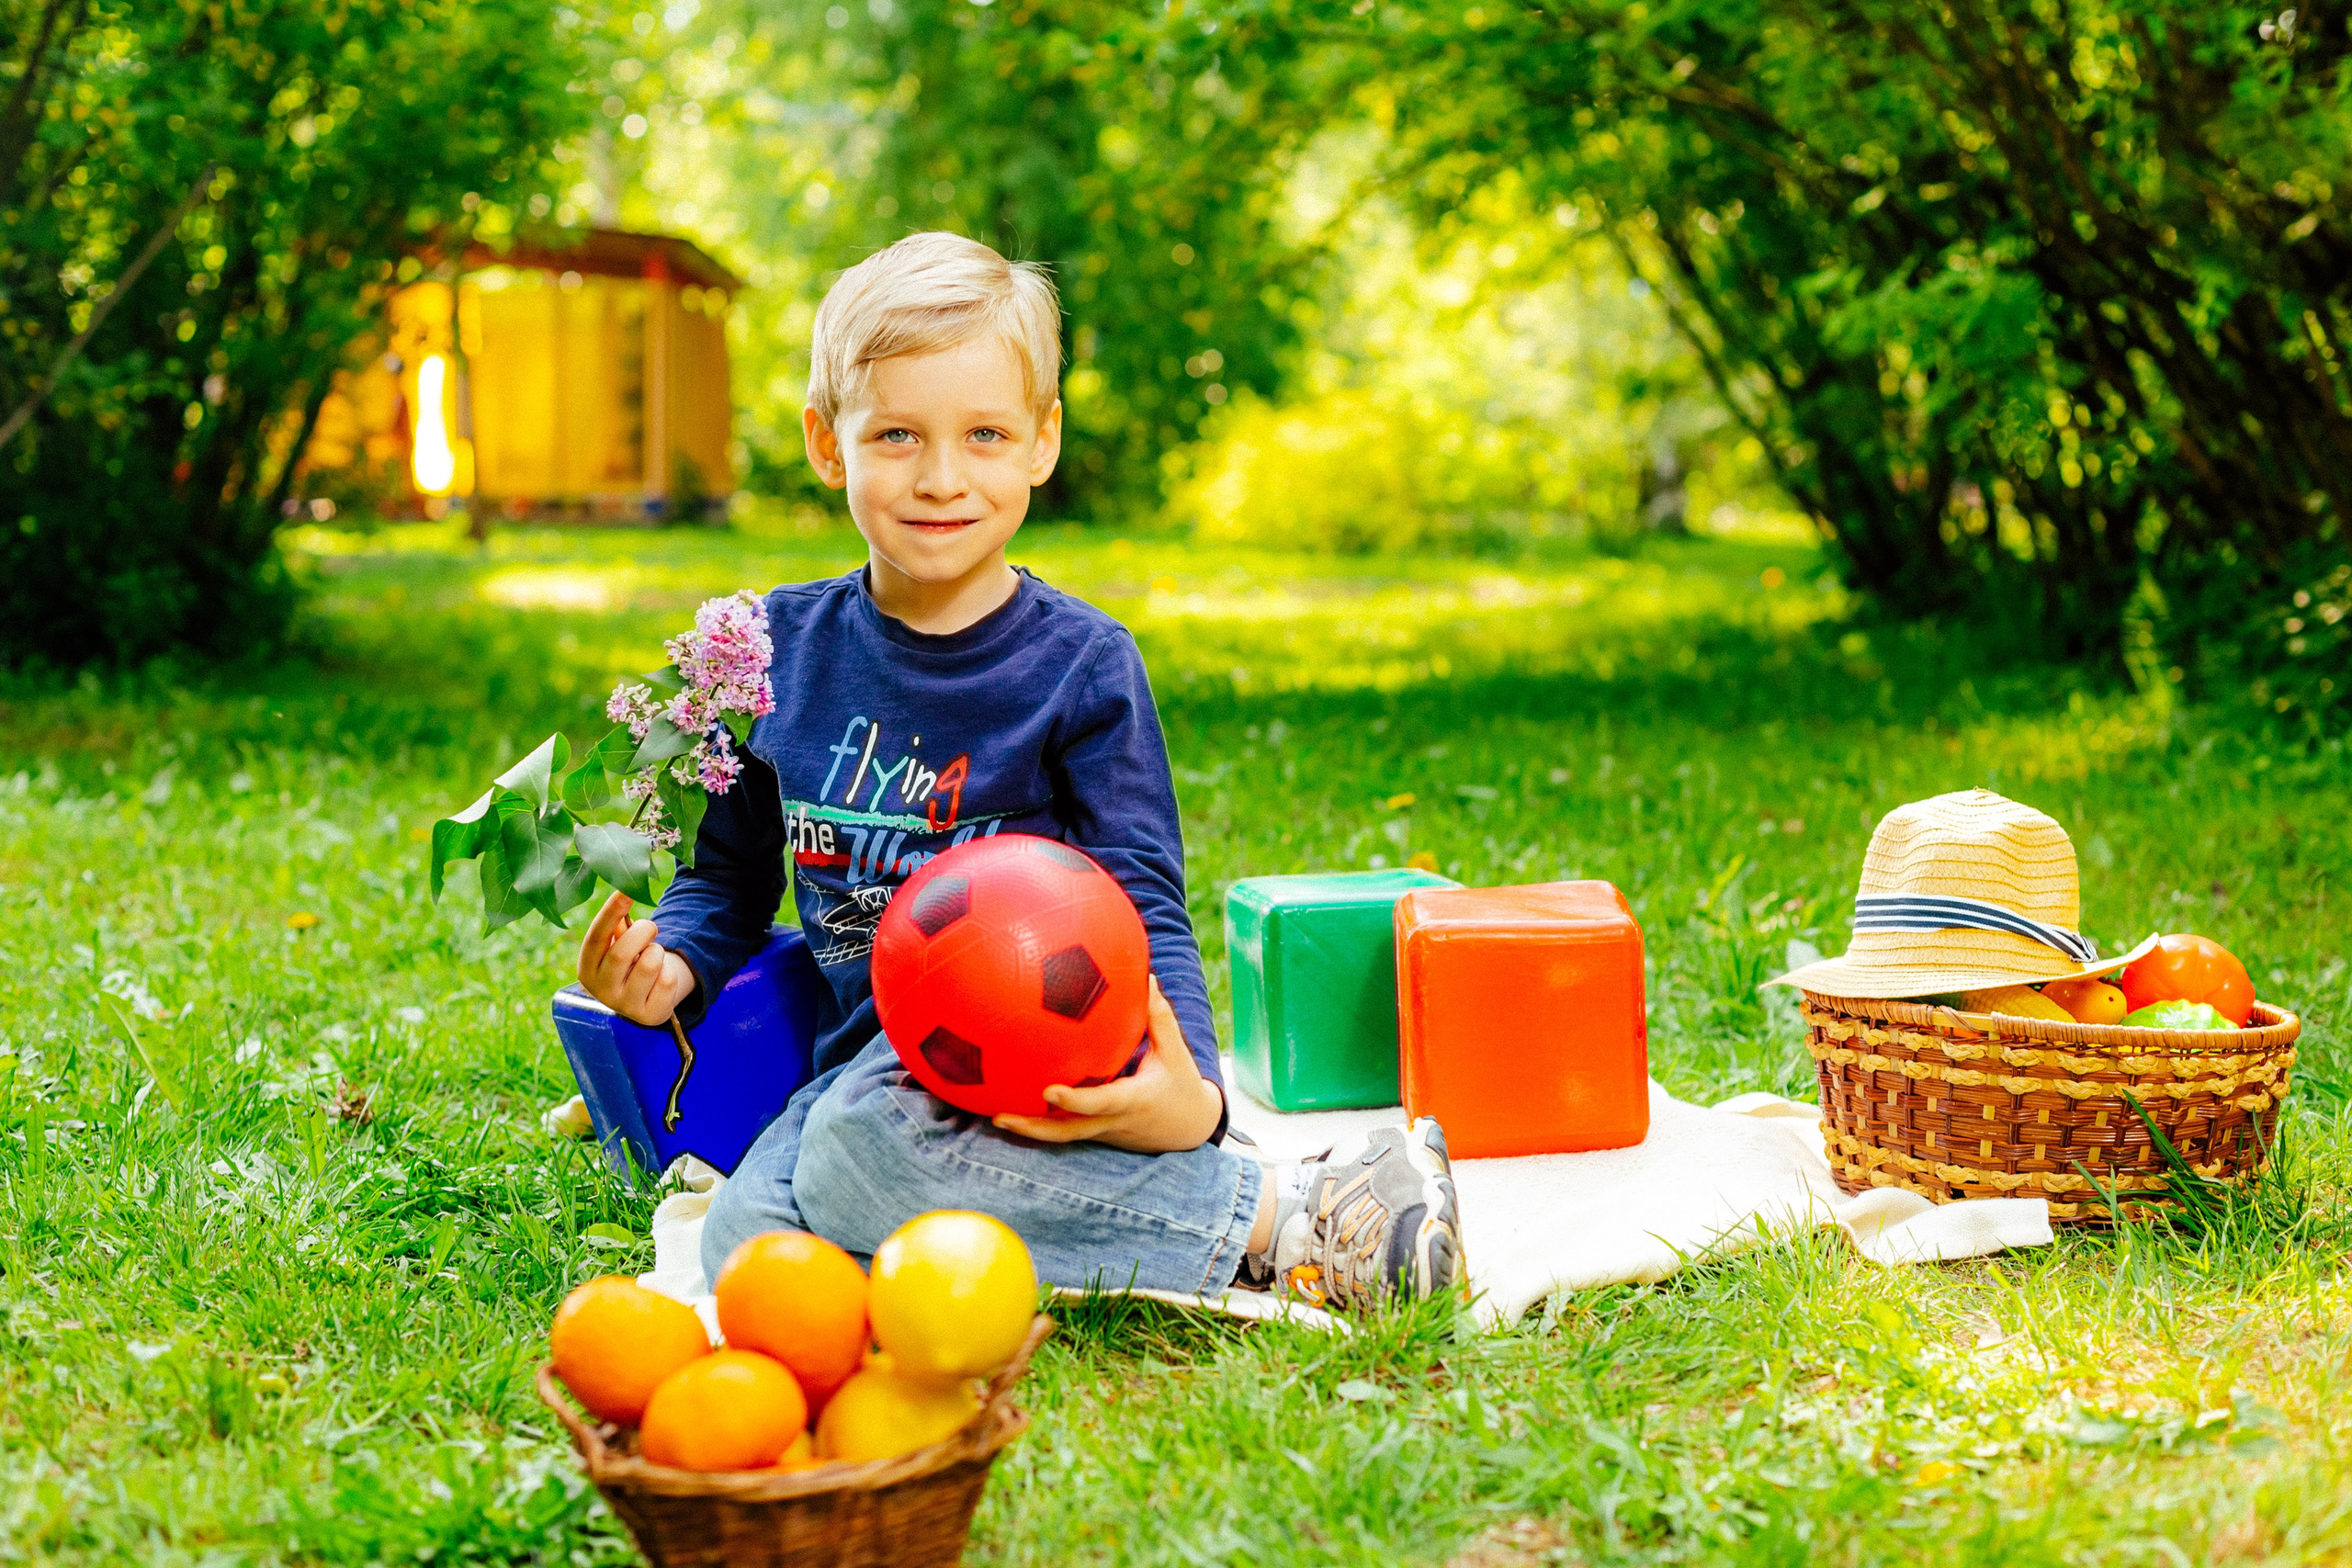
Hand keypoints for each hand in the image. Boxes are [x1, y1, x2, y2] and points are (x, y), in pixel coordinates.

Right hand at [578, 889, 695, 1027]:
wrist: (646, 997)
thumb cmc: (629, 961)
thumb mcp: (618, 945)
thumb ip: (618, 925)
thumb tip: (624, 893)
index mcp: (586, 968)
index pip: (596, 937)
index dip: (611, 912)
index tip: (626, 891)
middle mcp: (600, 991)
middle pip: (622, 953)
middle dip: (643, 932)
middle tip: (651, 928)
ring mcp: (624, 1006)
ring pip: (649, 965)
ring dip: (657, 952)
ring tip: (653, 956)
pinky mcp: (649, 1016)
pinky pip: (667, 982)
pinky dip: (669, 972)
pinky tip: (661, 978)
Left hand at [992, 976, 1222, 1152]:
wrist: (1189, 1129)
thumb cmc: (1182, 1083)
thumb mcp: (1175, 1051)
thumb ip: (1158, 1015)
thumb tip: (1145, 975)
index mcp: (1132, 1101)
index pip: (1099, 1103)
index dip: (1074, 1100)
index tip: (1047, 1090)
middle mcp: (1111, 1121)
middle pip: (1066, 1132)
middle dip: (1033, 1128)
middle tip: (999, 1115)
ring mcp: (1101, 1132)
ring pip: (1060, 1136)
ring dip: (1027, 1129)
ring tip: (993, 1114)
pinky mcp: (1096, 1134)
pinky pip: (1064, 1129)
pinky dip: (1039, 1122)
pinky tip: (1010, 1104)